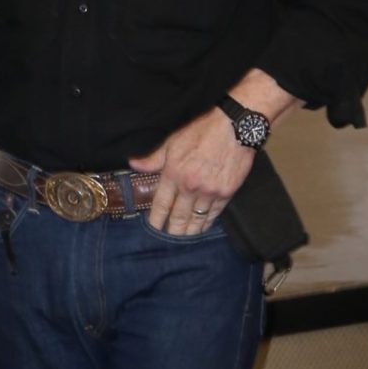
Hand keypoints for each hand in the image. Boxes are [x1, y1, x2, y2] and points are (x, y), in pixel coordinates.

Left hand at [129, 109, 254, 235]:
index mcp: (174, 173)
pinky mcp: (226, 193)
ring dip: (189, 231)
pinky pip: (214, 214)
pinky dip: (207, 223)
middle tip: (168, 241)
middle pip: (178, 217)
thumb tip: (133, 164)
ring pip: (196, 219)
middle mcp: (190, 186)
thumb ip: (153, 158)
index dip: (156, 219)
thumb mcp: (173, 142)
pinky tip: (202, 227)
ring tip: (184, 238)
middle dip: (172, 231)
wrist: (234, 128)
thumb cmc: (202, 132)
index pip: (161, 204)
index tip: (154, 228)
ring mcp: (209, 192)